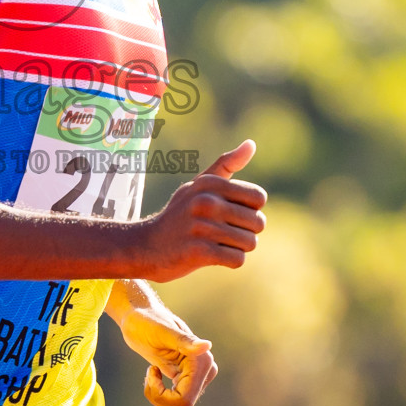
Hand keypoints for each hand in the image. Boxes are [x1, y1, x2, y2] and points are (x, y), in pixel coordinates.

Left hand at [119, 302, 217, 405]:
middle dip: (159, 396)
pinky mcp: (186, 381)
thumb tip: (207, 346)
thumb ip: (184, 340)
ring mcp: (197, 378)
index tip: (150, 370)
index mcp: (202, 361)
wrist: (139, 319)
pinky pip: (174, 402)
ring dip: (159, 397)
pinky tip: (155, 372)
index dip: (162, 395)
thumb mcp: (162, 331)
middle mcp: (204, 371)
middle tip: (149, 372)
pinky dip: (159, 394)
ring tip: (151, 374)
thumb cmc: (147, 321)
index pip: (185, 400)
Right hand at [135, 140, 265, 281]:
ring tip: (216, 243)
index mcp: (210, 183)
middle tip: (223, 232)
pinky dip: (230, 261)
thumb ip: (226, 165)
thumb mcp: (199, 185)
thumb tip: (251, 144)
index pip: (259, 198)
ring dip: (238, 248)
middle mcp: (206, 201)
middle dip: (247, 232)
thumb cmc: (180, 214)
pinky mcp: (199, 252)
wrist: (146, 246)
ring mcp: (202, 227)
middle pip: (258, 222)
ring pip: (250, 243)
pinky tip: (213, 256)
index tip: (231, 213)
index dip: (250, 210)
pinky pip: (237, 259)